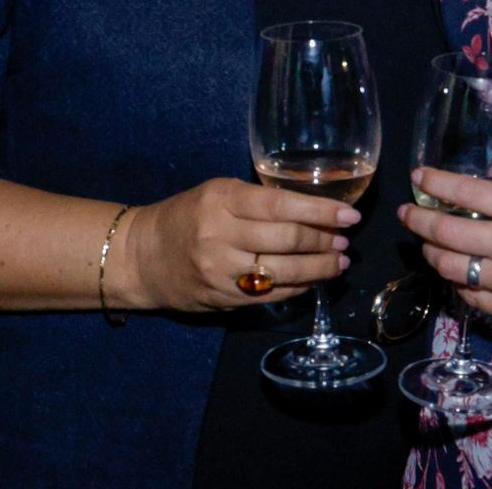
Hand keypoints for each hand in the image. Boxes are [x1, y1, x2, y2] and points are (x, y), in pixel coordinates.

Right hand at [123, 177, 354, 312]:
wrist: (142, 256)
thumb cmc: (185, 216)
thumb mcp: (217, 193)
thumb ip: (257, 200)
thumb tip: (311, 210)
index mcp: (222, 201)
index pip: (281, 206)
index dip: (320, 212)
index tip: (349, 216)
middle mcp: (221, 236)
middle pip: (287, 240)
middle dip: (324, 241)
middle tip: (345, 240)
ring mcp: (221, 271)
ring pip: (283, 273)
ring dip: (318, 269)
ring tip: (339, 262)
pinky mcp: (223, 298)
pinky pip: (270, 295)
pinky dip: (298, 288)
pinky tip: (313, 281)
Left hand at [399, 167, 491, 350]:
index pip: (466, 191)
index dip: (436, 183)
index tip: (420, 177)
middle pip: (445, 231)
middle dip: (418, 220)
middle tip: (407, 214)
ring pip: (449, 268)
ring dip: (432, 253)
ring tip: (428, 244)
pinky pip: (469, 297)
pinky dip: (459, 283)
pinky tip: (457, 275)